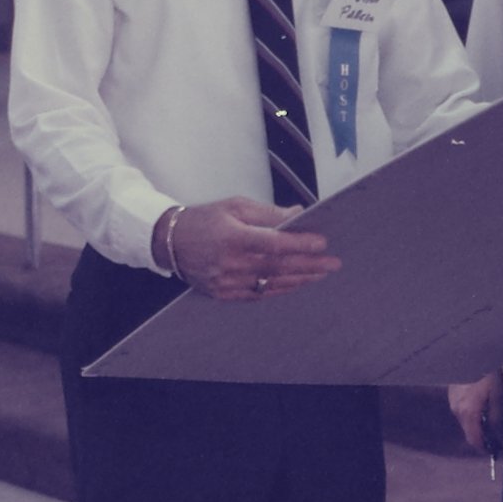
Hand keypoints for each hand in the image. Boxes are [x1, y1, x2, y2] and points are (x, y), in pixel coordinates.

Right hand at [158, 197, 339, 300]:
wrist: (169, 242)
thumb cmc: (204, 219)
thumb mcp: (234, 206)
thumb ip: (267, 213)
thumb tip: (296, 214)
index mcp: (234, 237)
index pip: (276, 244)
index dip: (301, 244)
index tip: (322, 243)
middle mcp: (232, 263)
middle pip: (279, 266)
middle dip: (310, 265)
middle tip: (333, 264)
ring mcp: (227, 282)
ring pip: (271, 283)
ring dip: (299, 279)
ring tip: (320, 274)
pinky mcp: (223, 294)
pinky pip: (257, 294)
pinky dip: (279, 289)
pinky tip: (295, 284)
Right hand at [448, 369, 502, 452]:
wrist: (471, 353)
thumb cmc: (487, 374)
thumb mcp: (497, 396)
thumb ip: (496, 418)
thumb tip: (497, 437)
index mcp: (468, 413)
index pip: (474, 439)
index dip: (484, 447)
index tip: (495, 449)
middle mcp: (457, 411)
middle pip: (468, 431)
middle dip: (481, 436)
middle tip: (495, 433)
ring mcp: (452, 402)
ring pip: (464, 421)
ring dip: (475, 423)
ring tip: (489, 416)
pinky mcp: (450, 394)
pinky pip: (461, 410)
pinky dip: (470, 413)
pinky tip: (479, 403)